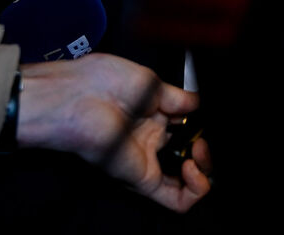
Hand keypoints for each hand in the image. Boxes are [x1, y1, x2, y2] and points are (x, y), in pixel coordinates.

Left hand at [16, 54, 211, 211]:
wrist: (78, 96)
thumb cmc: (103, 82)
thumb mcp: (151, 83)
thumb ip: (179, 98)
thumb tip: (200, 104)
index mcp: (152, 116)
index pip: (185, 130)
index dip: (200, 127)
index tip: (203, 116)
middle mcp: (151, 141)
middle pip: (187, 155)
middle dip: (205, 148)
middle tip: (202, 137)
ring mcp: (147, 161)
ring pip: (185, 183)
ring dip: (205, 170)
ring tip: (199, 150)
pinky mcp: (142, 178)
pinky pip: (175, 200)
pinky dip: (196, 190)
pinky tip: (195, 168)